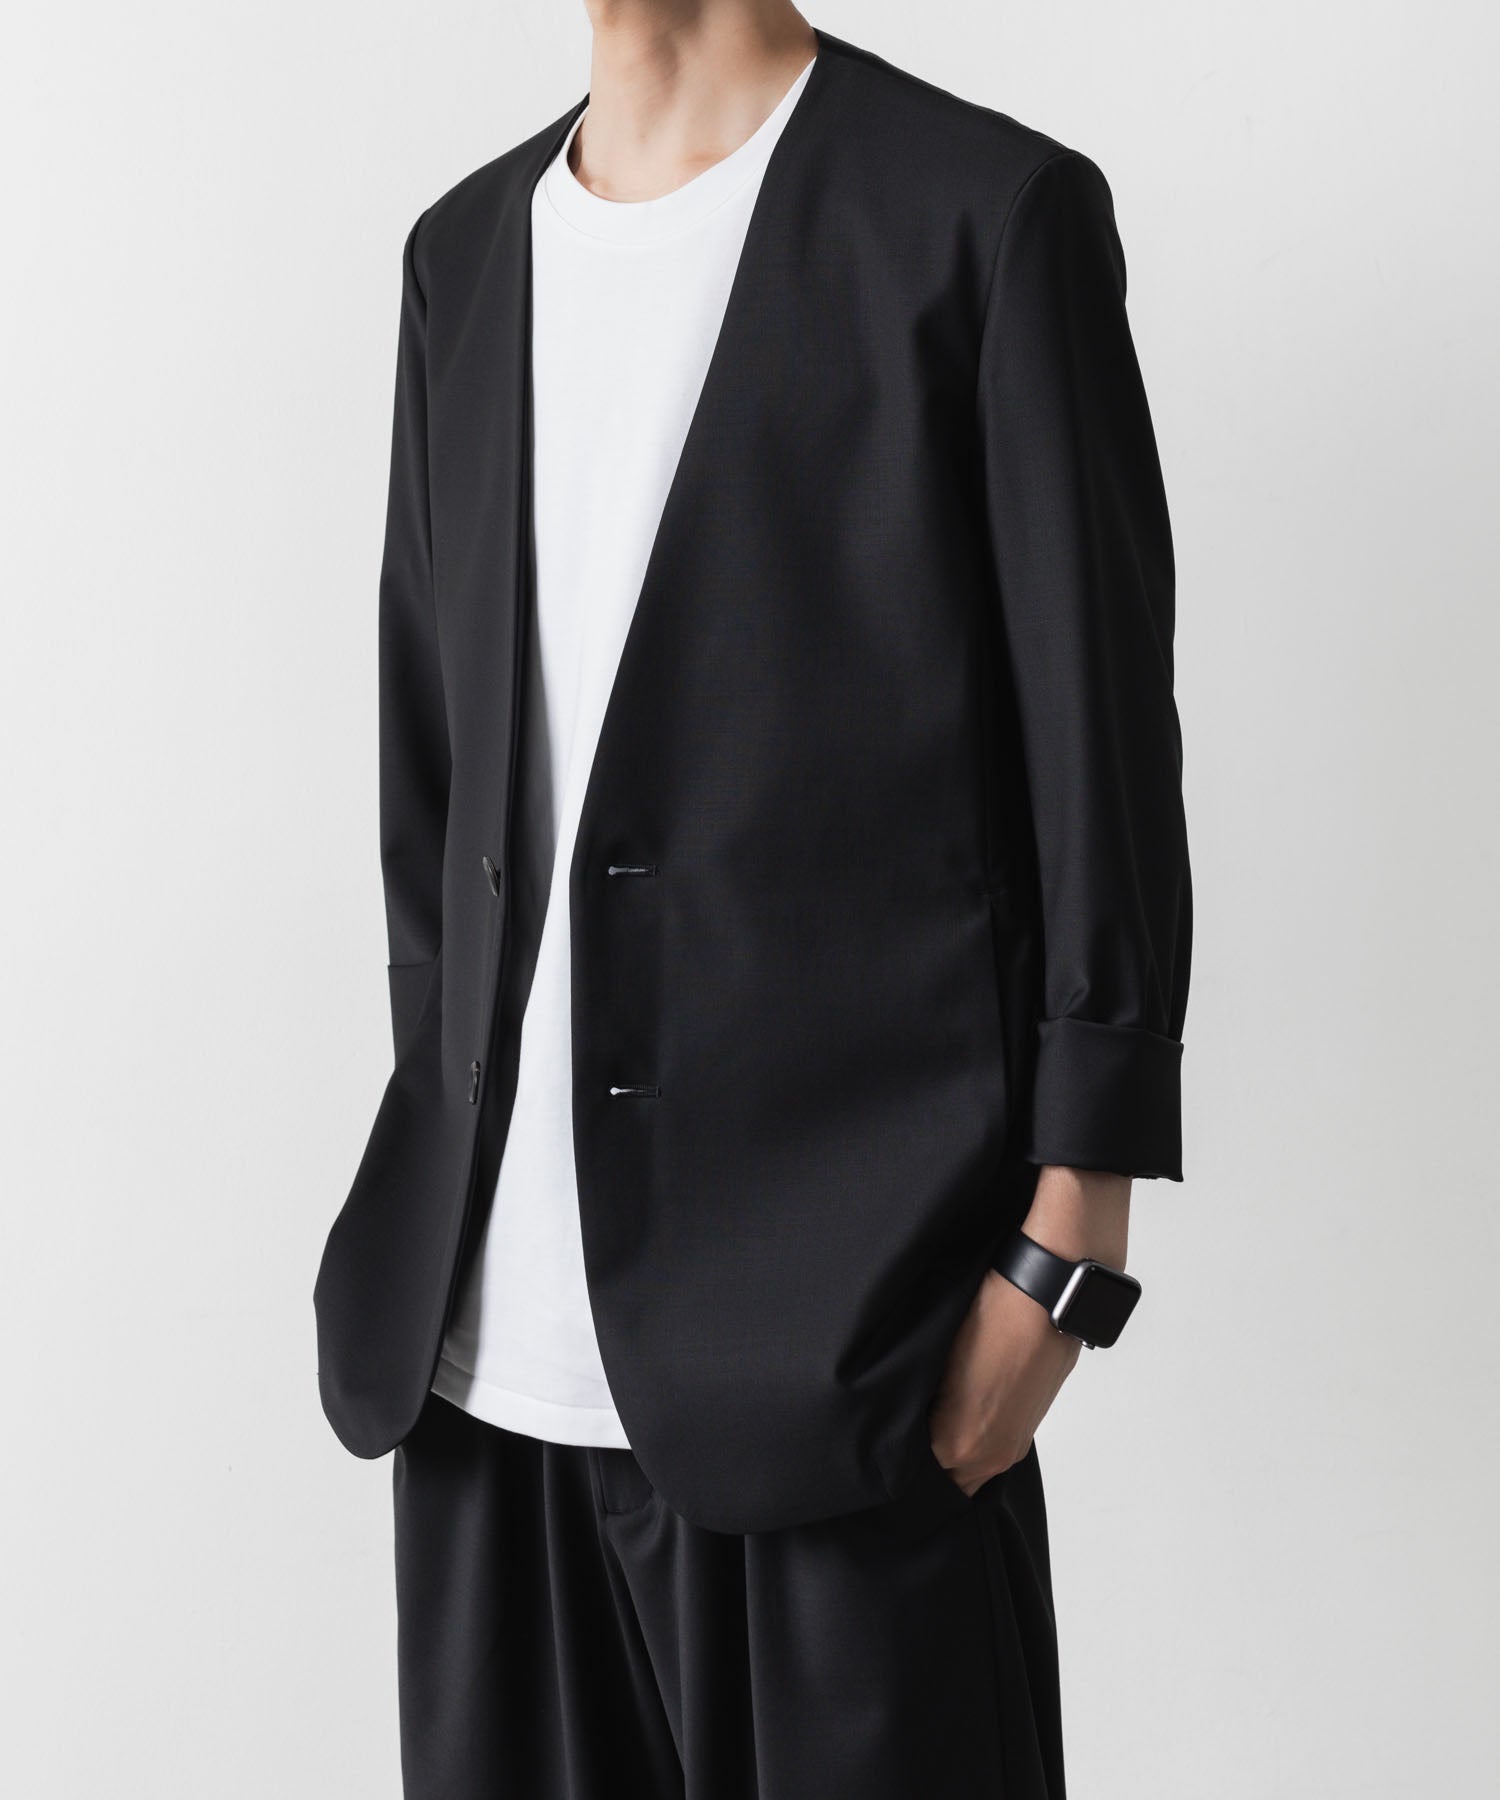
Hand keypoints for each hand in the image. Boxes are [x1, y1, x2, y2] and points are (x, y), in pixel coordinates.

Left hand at [928, 1165, 1130, 1494]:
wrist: (1050, 1293)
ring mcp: (1016, 1442)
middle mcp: (991, 1457)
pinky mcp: (1034, 1422)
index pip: (917, 1473)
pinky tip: (970, 1397)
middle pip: (948, 1475)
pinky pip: (997, 1442)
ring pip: (975, 1462)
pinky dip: (981, 1430)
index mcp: (958, 1446)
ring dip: (957, 1443)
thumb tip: (915, 1417)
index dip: (902, 1452)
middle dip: (930, 1456)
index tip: (892, 1431)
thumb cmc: (991, 1317)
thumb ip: (924, 1407)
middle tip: (913, 1422)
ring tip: (940, 1407)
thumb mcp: (937, 1361)